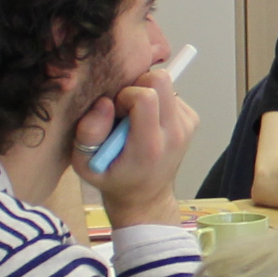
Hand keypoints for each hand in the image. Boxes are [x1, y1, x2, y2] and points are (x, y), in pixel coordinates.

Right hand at [78, 66, 200, 229]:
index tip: (116, 112)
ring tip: (134, 120)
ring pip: (166, 85)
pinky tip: (146, 122)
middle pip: (161, 80)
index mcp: (149, 145)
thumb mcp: (86, 165)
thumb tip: (104, 103)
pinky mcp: (191, 120)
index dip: (125, 95)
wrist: (145, 197)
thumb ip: (89, 133)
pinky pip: (171, 93)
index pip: (146, 97)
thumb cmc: (112, 179)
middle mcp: (175, 133)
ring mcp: (187, 126)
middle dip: (137, 86)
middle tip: (124, 110)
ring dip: (146, 95)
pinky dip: (156, 101)